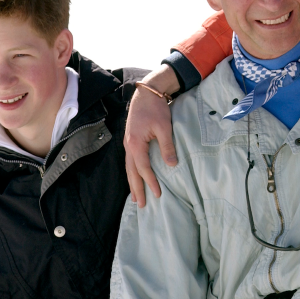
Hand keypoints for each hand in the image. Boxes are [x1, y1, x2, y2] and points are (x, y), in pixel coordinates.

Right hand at [125, 65, 179, 207]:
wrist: (146, 94)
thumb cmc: (156, 109)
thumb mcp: (164, 127)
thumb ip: (167, 146)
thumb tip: (172, 165)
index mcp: (136, 143)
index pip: (144, 168)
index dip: (151, 182)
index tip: (157, 194)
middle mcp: (128, 146)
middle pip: (132, 172)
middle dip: (137, 188)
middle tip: (141, 204)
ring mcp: (128, 143)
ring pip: (129, 168)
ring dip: (132, 183)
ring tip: (136, 197)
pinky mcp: (130, 141)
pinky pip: (130, 161)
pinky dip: (132, 172)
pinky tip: (135, 178)